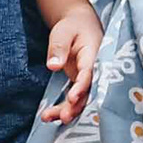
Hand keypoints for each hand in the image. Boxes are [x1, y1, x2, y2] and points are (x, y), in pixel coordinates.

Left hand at [38, 5, 99, 122]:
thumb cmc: (72, 26)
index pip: (90, 73)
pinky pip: (74, 98)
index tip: (72, 97)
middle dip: (76, 106)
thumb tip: (53, 66)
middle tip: (63, 117)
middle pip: (88, 91)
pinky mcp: (81, 83)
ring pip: (81, 99)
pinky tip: (48, 116)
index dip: (82, 86)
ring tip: (47, 118)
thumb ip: (59, 47)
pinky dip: (63, 108)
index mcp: (94, 54)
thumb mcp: (63, 31)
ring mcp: (88, 78)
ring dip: (67, 110)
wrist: (80, 23)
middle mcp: (95, 70)